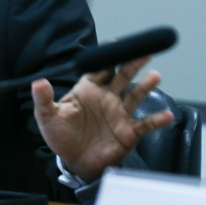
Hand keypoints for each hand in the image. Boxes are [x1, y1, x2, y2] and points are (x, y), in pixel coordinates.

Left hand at [31, 55, 174, 181]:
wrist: (74, 162)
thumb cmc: (61, 135)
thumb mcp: (47, 116)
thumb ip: (44, 99)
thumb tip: (38, 82)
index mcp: (87, 89)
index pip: (98, 68)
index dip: (106, 56)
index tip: (115, 43)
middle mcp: (106, 97)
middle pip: (121, 76)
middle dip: (131, 64)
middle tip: (144, 52)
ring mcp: (119, 114)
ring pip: (135, 96)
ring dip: (145, 86)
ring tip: (155, 75)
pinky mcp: (128, 132)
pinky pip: (145, 124)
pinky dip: (157, 120)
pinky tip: (167, 116)